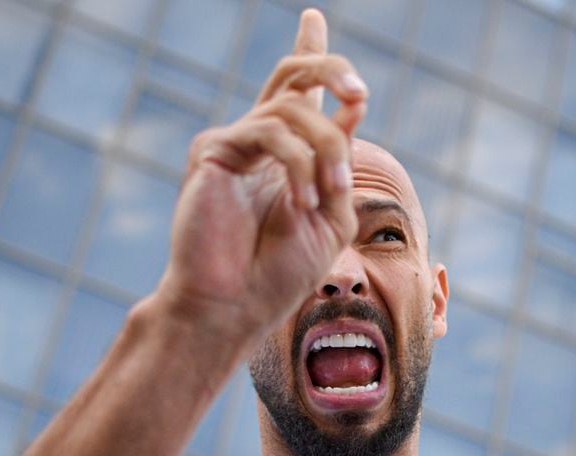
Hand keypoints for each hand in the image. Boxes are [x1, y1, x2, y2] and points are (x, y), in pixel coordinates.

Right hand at [156, 9, 367, 350]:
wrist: (234, 306)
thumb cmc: (280, 272)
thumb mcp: (332, 216)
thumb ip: (342, 164)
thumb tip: (353, 109)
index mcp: (287, 157)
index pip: (299, 95)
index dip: (311, 55)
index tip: (313, 17)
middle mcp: (260, 142)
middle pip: (294, 75)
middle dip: (331, 68)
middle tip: (360, 91)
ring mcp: (235, 143)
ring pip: (296, 108)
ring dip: (328, 151)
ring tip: (328, 196)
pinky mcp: (214, 149)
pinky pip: (273, 133)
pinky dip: (299, 166)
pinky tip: (301, 203)